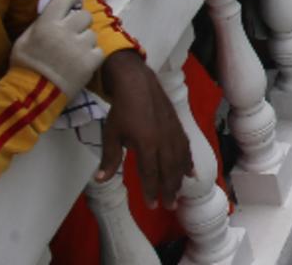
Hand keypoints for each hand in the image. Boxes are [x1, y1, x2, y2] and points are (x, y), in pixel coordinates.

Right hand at [10, 0, 103, 93]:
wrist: (32, 95)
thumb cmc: (25, 66)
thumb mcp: (24, 39)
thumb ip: (41, 23)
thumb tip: (56, 11)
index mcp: (47, 23)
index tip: (73, 2)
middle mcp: (66, 31)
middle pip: (85, 16)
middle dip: (80, 23)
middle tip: (71, 34)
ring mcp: (80, 46)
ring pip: (92, 34)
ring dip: (85, 42)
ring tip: (73, 53)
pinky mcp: (91, 61)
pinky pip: (99, 51)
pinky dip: (92, 56)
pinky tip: (80, 63)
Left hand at [97, 52, 193, 208]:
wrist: (138, 83)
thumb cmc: (122, 110)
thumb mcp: (111, 134)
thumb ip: (109, 158)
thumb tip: (100, 180)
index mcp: (147, 143)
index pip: (150, 173)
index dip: (151, 191)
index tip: (152, 205)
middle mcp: (163, 140)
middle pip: (169, 170)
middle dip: (169, 190)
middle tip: (170, 206)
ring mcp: (173, 133)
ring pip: (180, 160)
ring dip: (180, 179)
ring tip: (178, 193)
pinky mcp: (177, 126)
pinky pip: (186, 148)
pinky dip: (189, 161)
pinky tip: (191, 172)